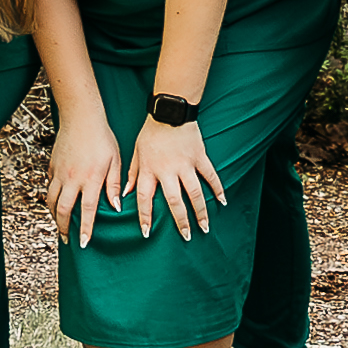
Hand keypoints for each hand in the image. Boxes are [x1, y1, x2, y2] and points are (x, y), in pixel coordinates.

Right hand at [48, 117, 124, 249]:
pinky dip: (52, 199)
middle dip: (64, 228)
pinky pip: (49, 187)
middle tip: (67, 240)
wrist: (81, 118)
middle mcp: (72, 178)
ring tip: (60, 225)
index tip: (84, 243)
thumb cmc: (102, 138)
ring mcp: (60, 173)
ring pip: (52, 200)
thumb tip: (116, 206)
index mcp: (91, 179)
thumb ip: (114, 185)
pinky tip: (56, 203)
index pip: (87, 210)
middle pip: (63, 209)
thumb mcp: (115, 161)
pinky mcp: (52, 166)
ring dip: (55, 215)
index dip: (85, 229)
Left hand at [125, 118, 225, 240]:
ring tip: (205, 228)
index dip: (144, 216)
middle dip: (180, 221)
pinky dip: (218, 189)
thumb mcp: (136, 153)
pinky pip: (210, 176)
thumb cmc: (149, 133)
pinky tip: (223, 202)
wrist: (168, 111)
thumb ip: (132, 175)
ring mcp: (185, 164)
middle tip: (187, 237)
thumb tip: (124, 196)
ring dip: (201, 212)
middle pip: (174, 201)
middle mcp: (167, 170)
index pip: (144, 198)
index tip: (146, 233)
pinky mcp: (199, 157)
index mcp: (149, 170)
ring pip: (195, 193)